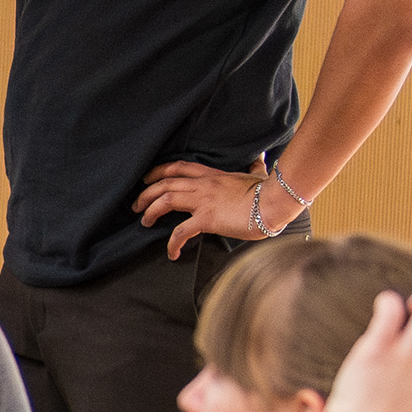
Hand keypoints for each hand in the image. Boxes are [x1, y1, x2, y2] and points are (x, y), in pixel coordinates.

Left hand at [133, 159, 307, 262]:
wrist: (276, 201)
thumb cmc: (270, 191)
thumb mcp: (258, 175)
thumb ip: (255, 167)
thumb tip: (260, 160)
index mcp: (213, 175)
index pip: (179, 167)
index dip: (158, 171)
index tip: (147, 179)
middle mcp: (204, 185)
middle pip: (164, 182)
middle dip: (146, 193)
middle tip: (136, 205)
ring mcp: (203, 201)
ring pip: (165, 200)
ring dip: (149, 211)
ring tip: (143, 221)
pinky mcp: (207, 218)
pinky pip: (180, 231)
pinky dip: (172, 243)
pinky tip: (172, 252)